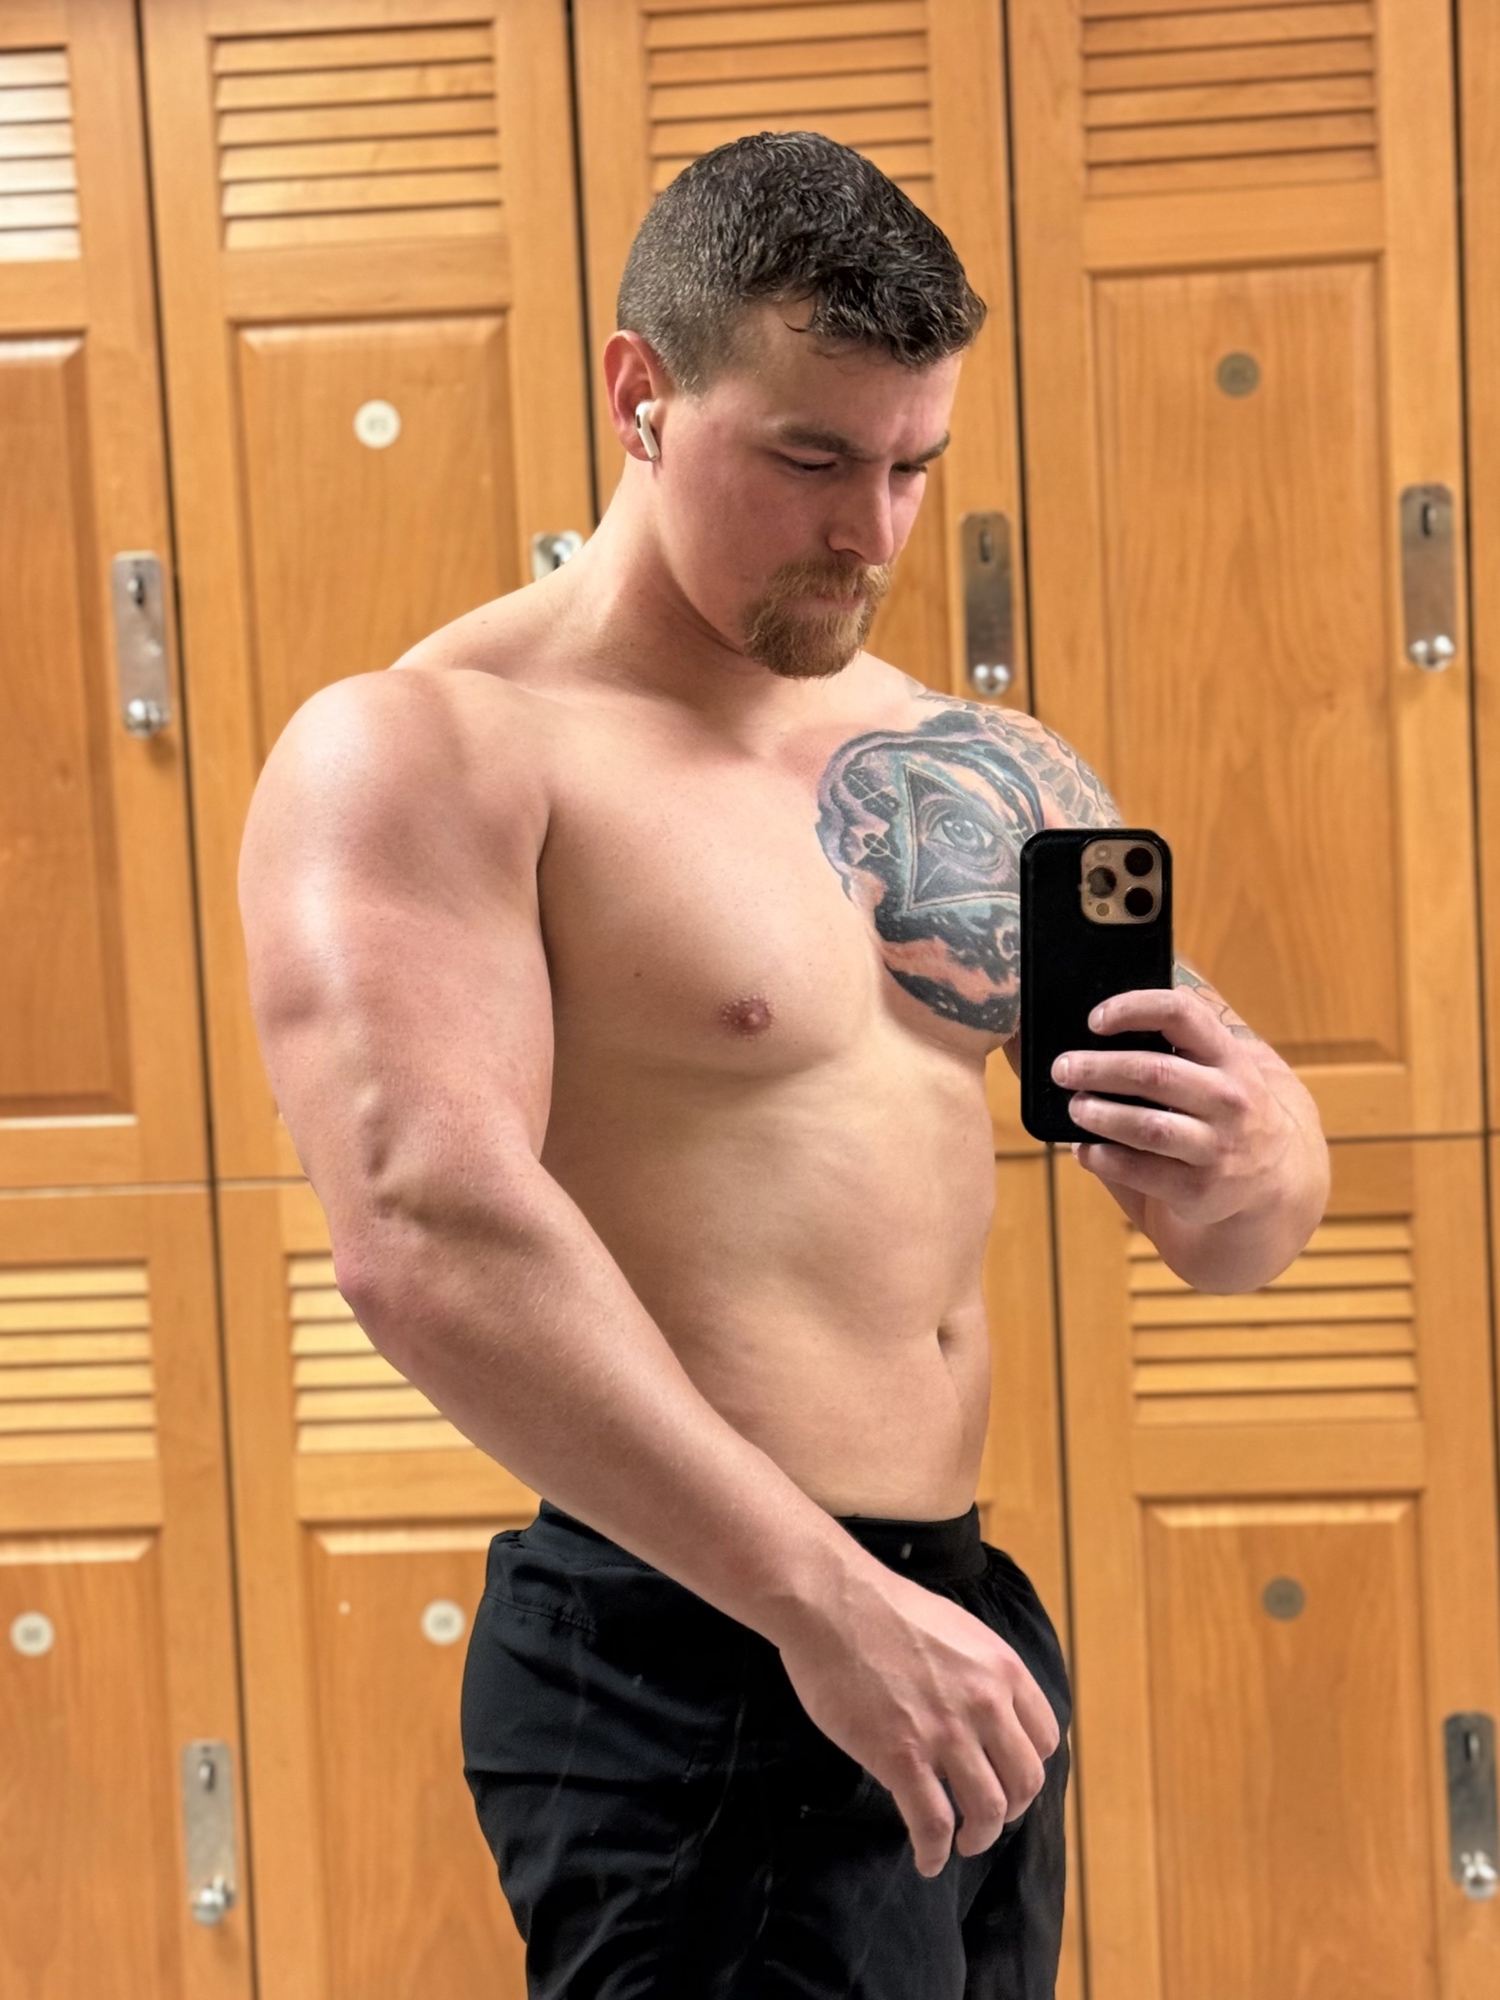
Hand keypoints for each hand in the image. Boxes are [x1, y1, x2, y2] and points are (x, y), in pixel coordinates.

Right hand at [777, 1562, 1060, 1876]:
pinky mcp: (901, 1756)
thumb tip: (983, 1708)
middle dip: (1010, 1810)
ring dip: (978, 1837)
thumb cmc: (881, 1607)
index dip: (1027, 1767)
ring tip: (961, 1842)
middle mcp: (986, 1703)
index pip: (1044, 1738)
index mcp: (1001, 1668)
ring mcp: (945, 1732)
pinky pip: (933, 1824)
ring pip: (987, 1810)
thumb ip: (978, 1671)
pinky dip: (934, 1852)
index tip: (1007, 1778)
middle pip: (1024, 1782)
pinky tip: (927, 1859)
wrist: (830, 1601)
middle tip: (985, 1817)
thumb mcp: (955, 1628)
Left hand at [1050, 984, 1316, 1228]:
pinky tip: (1085, 1150)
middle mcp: (1229, 1099)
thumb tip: (1090, 1031)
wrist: (1273, 1175)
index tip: (1094, 1020)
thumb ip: (1173, 1046)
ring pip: (1146, 1127)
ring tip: (1075, 1107)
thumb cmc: (1221, 1107)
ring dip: (1099, 1114)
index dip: (1132, 1009)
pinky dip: (1103, 1158)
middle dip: (1098, 1068)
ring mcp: (1217, 1147)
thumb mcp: (1218, 1068)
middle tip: (1062, 1069)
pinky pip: (1140, 1172)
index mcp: (1229, 1057)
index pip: (1182, 1014)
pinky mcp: (1199, 1189)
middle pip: (1153, 1073)